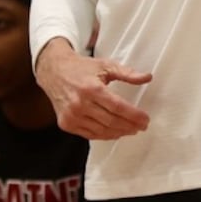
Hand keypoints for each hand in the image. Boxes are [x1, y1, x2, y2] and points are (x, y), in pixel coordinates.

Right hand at [34, 39, 152, 139]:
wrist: (53, 72)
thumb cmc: (81, 68)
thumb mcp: (105, 65)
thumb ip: (127, 73)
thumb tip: (147, 77)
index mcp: (91, 88)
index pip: (117, 107)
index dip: (134, 115)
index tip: (145, 119)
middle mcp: (80, 104)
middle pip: (111, 121)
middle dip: (130, 126)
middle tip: (142, 126)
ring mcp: (72, 116)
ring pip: (102, 131)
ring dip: (119, 132)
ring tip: (131, 130)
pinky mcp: (66, 124)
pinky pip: (90, 134)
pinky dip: (105, 135)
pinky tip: (115, 132)